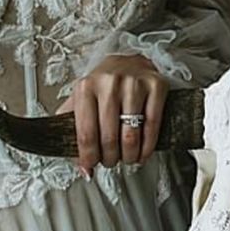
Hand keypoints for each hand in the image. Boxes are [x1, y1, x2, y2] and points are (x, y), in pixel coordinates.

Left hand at [57, 54, 167, 175]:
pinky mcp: (156, 86)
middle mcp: (109, 83)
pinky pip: (152, 126)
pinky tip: (142, 153)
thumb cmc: (104, 85)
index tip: (91, 165)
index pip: (86, 133)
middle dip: (110, 158)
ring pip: (131, 136)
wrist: (129, 62)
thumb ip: (73, 130)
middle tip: (110, 162)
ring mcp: (134, 84)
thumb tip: (84, 168)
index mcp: (86, 87)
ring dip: (129, 156)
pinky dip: (148, 147)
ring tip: (127, 159)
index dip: (89, 156)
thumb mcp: (81, 99)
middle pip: (109, 138)